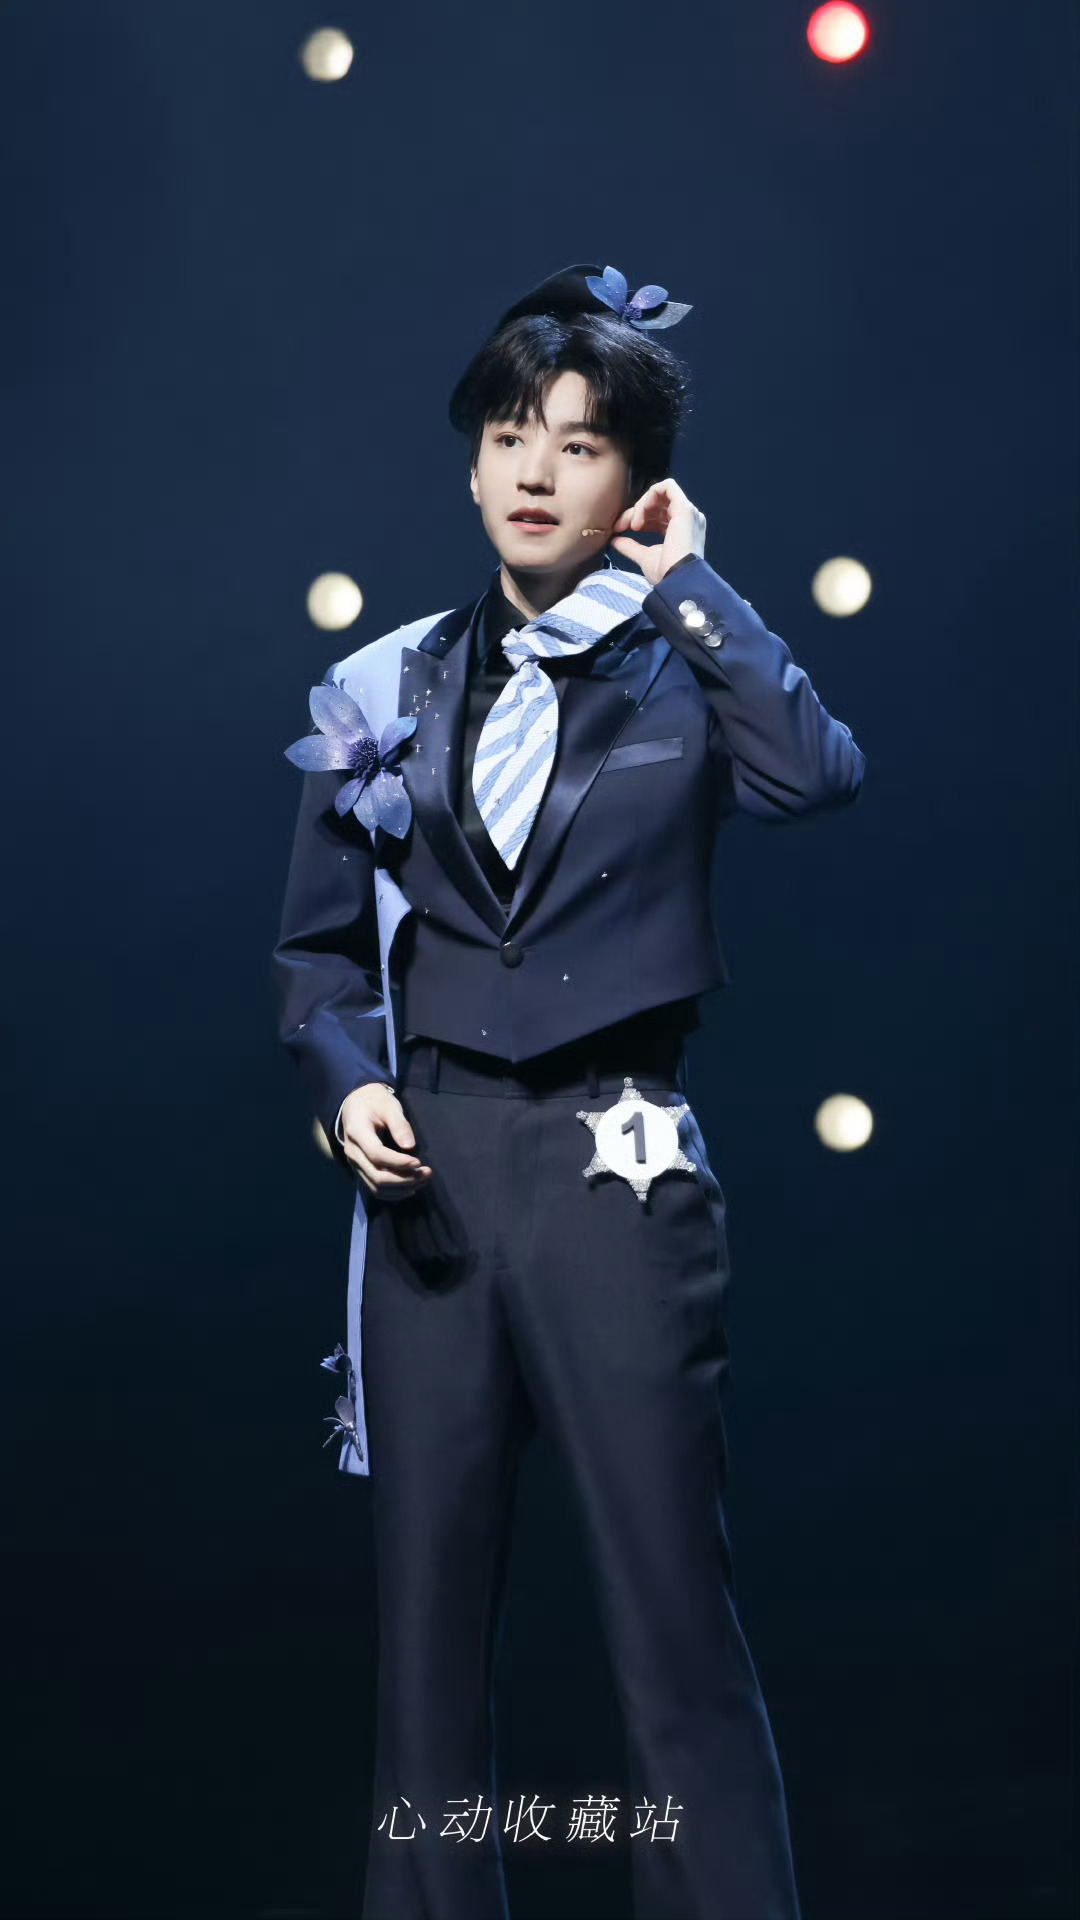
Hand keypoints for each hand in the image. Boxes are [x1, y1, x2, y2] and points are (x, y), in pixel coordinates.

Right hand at [340, 1083, 431, 1198]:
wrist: (356, 1103)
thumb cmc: (375, 1102)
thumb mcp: (389, 1106)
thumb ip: (399, 1125)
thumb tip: (410, 1146)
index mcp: (357, 1133)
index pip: (377, 1155)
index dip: (399, 1162)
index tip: (419, 1162)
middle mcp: (352, 1152)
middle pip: (377, 1176)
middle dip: (404, 1179)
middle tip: (426, 1173)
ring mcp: (354, 1163)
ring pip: (376, 1187)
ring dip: (401, 1188)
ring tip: (422, 1180)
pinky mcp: (360, 1169)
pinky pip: (374, 1188)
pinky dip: (393, 1192)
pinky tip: (410, 1187)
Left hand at [609, 477, 705, 585]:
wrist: (677, 580)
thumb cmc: (666, 574)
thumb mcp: (645, 557)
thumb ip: (631, 547)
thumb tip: (615, 540)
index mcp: (680, 531)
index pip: (656, 516)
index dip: (636, 518)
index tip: (619, 529)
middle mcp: (687, 519)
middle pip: (657, 505)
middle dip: (635, 512)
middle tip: (620, 526)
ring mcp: (688, 512)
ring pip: (660, 494)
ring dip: (641, 506)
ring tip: (634, 525)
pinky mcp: (685, 508)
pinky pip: (666, 487)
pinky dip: (650, 494)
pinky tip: (643, 510)